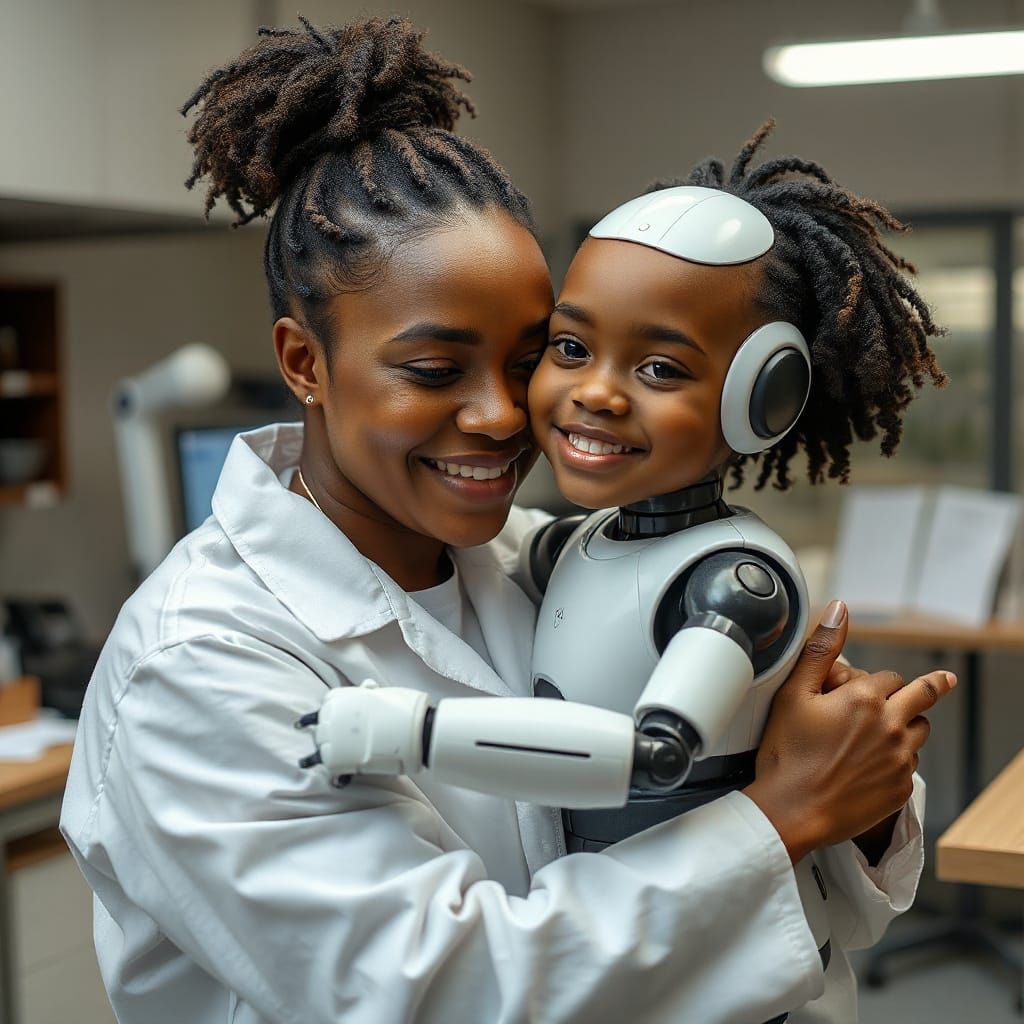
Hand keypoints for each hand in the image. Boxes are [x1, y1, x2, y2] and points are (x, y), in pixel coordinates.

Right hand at [743, 600, 955, 863]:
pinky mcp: (900, 788)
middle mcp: (890, 726)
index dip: (874, 680)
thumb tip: (839, 609)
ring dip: (910, 725)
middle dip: (931, 687)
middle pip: (924, 697)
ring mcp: (899, 759)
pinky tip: (876, 763)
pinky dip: (900, 758)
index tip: (860, 688)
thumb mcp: (794, 694)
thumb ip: (820, 648)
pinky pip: (912, 765)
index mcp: (864, 699)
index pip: (889, 677)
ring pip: (921, 732)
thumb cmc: (787, 754)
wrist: (791, 810)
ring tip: (892, 729)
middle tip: (944, 681)